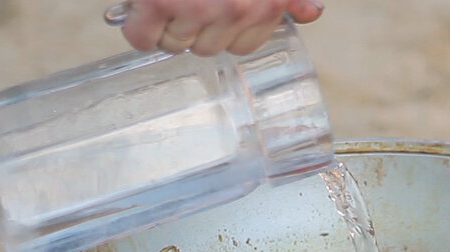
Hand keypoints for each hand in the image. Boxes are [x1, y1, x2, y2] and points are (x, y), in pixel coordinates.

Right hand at [119, 0, 324, 55]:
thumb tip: (312, 13)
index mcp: (264, 2)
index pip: (242, 47)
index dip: (222, 31)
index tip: (209, 12)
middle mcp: (236, 10)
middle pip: (207, 49)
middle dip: (192, 28)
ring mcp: (197, 9)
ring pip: (174, 45)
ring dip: (163, 26)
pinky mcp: (160, 2)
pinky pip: (142, 37)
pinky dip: (136, 27)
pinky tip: (140, 8)